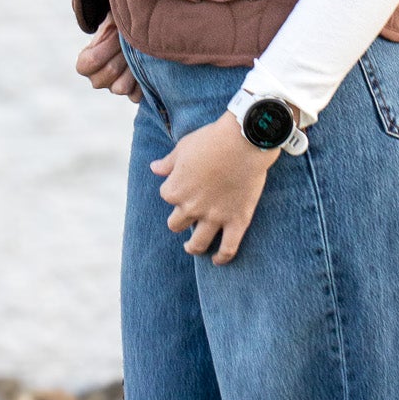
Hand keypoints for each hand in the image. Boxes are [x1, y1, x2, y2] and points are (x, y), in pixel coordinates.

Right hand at [76, 11, 140, 103]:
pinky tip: (146, 65)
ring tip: (139, 52)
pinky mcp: (130, 95)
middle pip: (110, 71)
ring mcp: (113, 89)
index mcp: (85, 64)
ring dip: (134, 67)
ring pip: (121, 88)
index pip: (91, 60)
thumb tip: (119, 23)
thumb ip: (111, 23)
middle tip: (132, 39)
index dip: (107, 44)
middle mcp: (97, 80)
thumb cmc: (118, 28)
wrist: (132, 40)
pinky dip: (143, 82)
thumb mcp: (112, 22)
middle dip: (124, 52)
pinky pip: (135, 95)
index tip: (116, 31)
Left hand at [151, 111, 279, 264]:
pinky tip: (218, 260)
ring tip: (193, 247)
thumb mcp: (184, 147)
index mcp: (175, 189)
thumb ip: (168, 162)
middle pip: (176, 224)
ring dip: (193, 247)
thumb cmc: (212, 139)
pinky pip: (228, 248)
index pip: (167, 196)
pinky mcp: (237, 220)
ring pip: (198, 244)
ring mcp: (214, 217)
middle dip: (180, 220)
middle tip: (188, 217)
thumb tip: (154, 168)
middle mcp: (191, 207)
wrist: (244, 140)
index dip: (175, 191)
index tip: (185, 185)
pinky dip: (222, 257)